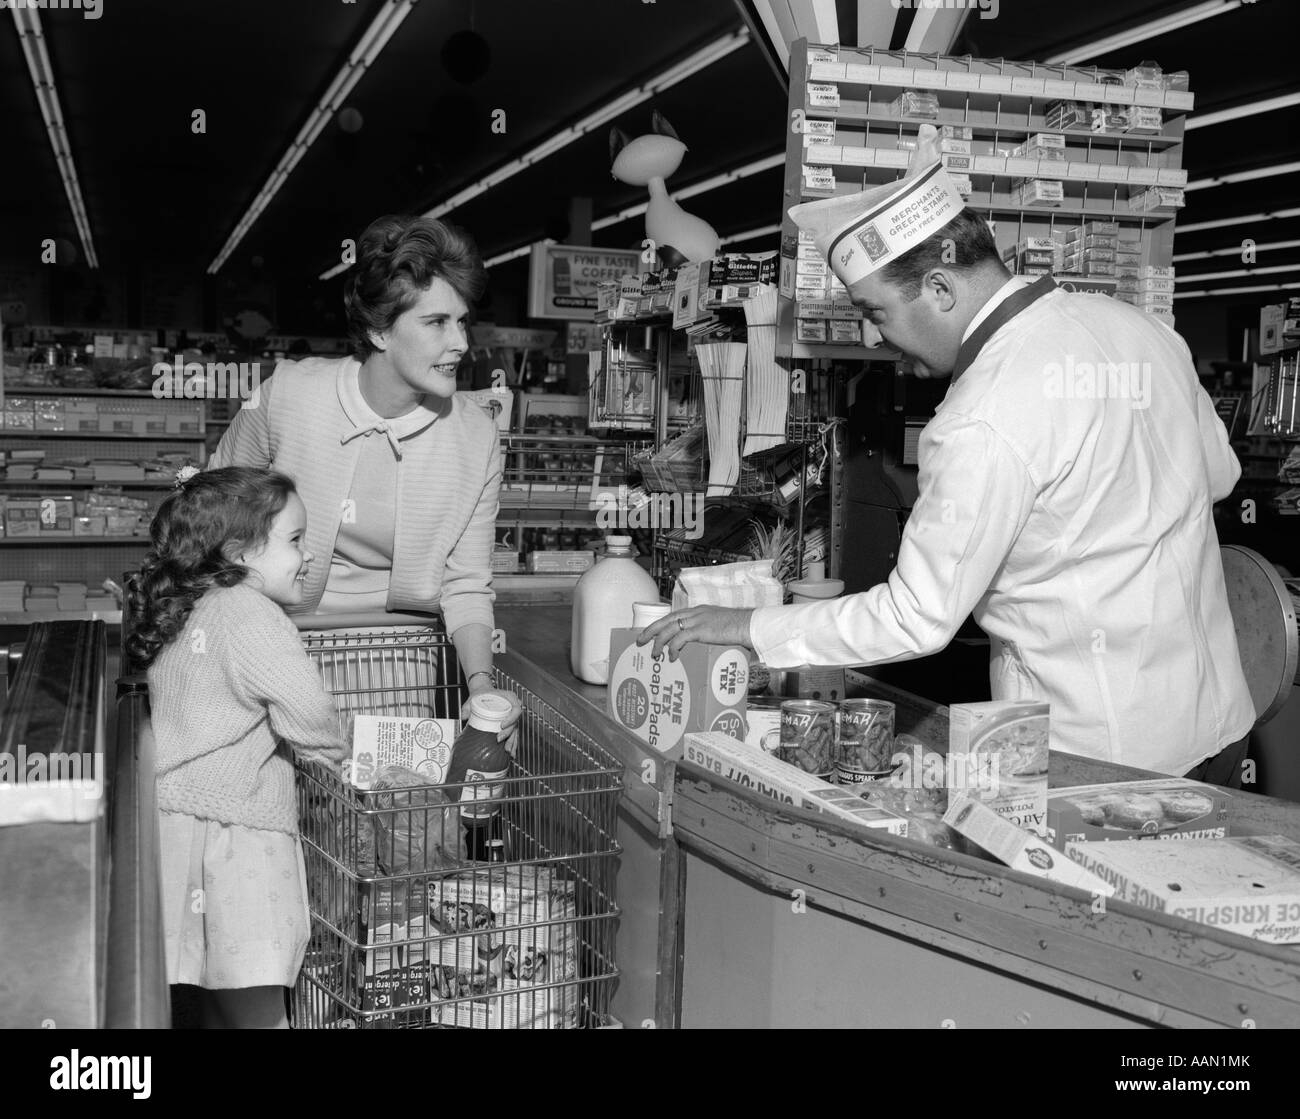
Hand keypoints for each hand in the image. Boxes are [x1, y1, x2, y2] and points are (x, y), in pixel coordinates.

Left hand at [465, 676, 522, 748]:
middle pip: (516, 722)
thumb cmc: (482, 694)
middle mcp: (513, 708)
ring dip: (512, 741)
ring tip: (507, 751)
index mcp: (510, 698)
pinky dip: (512, 743)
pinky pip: (512, 734)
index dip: (511, 718)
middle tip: (499, 739)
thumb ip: (468, 706)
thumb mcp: (474, 698)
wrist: (484, 693)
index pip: (516, 709)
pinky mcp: (509, 724)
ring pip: (515, 730)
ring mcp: (512, 717)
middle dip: (509, 733)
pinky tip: (510, 752)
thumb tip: (464, 716)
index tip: (502, 725)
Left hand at [636, 606, 756, 661]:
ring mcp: (697, 620)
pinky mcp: (701, 630)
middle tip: (640, 640)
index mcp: (699, 611)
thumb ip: (710, 633)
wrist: (750, 625)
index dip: (661, 624)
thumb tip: (704, 645)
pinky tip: (671, 657)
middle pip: (665, 619)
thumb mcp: (721, 627)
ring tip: (653, 653)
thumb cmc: (740, 628)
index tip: (652, 632)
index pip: (674, 615)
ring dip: (658, 642)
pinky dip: (672, 648)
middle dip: (651, 630)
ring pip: (669, 629)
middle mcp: (695, 613)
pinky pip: (679, 639)